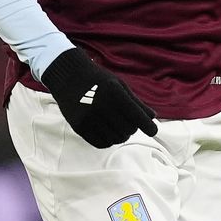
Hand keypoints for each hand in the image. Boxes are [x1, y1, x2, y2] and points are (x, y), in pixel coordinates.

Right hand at [42, 48, 157, 147]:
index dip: (148, 126)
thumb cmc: (98, 79)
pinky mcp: (79, 127)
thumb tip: (152, 117)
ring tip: (117, 125)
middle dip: (132, 128)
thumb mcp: (119, 85)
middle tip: (128, 121)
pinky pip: (101, 143)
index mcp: (114, 93)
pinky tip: (108, 131)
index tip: (153, 130)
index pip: (136, 117)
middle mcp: (100, 106)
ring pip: (116, 139)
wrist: (68, 76)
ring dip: (121, 135)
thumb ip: (136, 102)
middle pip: (128, 130)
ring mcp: (88, 118)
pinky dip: (108, 140)